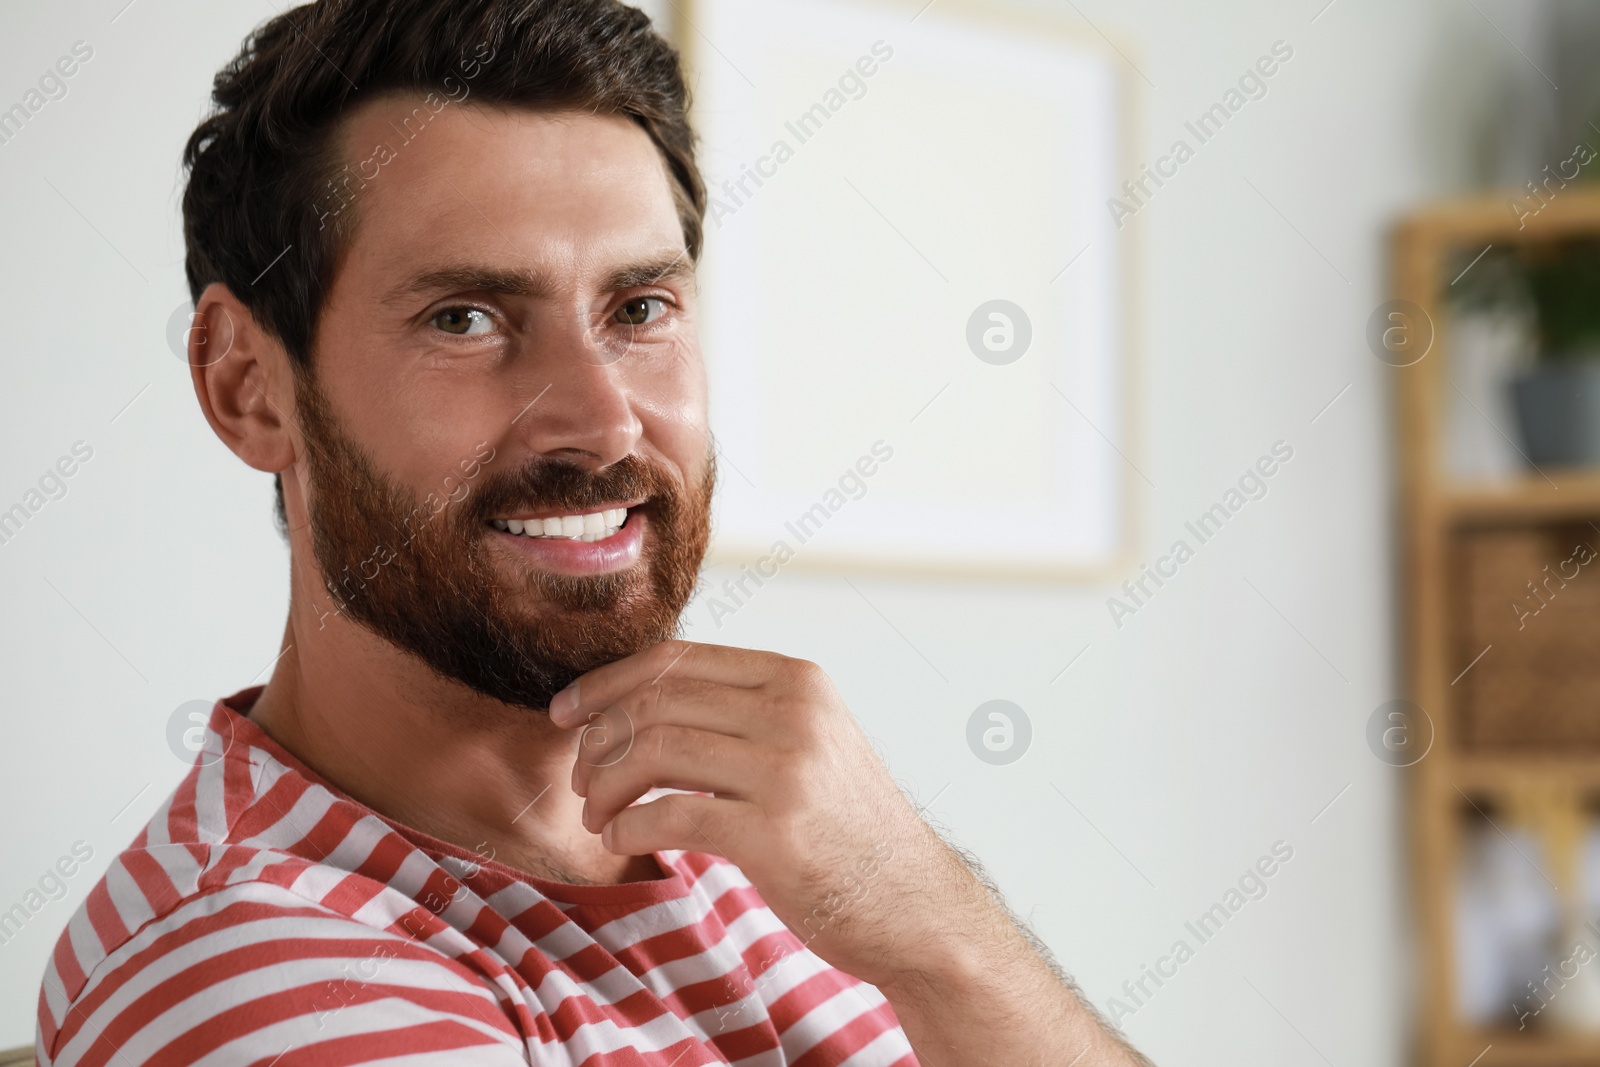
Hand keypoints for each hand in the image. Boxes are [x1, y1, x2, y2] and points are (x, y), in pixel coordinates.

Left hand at [547, 639, 962, 988]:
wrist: (914, 905)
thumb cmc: (846, 830)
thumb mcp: (811, 742)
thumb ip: (743, 713)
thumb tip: (637, 701)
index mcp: (797, 681)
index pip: (676, 659)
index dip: (606, 683)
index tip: (565, 713)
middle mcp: (795, 713)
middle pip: (656, 703)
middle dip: (598, 740)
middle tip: (579, 781)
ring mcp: (788, 771)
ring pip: (654, 752)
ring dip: (605, 787)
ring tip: (597, 816)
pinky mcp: (775, 834)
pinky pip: (669, 817)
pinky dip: (628, 828)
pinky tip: (621, 841)